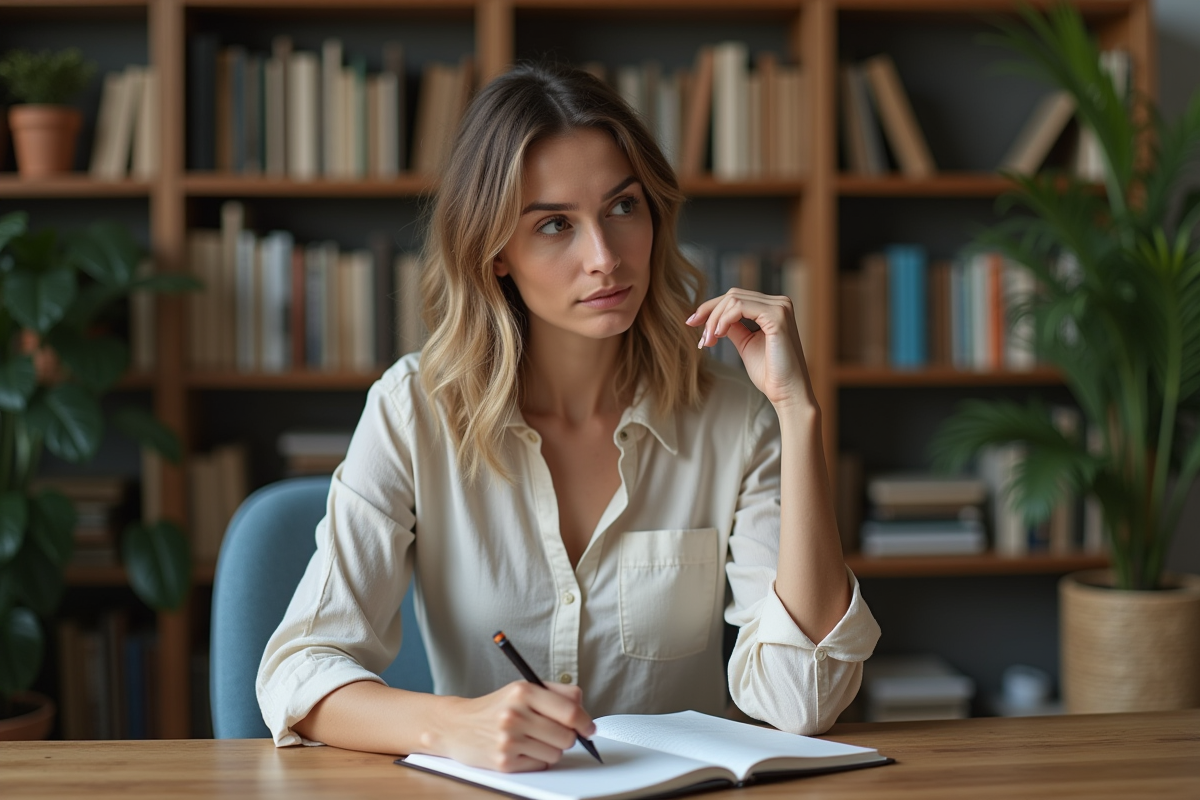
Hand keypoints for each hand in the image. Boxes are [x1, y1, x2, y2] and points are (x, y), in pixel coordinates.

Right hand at [430, 681, 595, 772]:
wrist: (456, 726)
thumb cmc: (495, 707)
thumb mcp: (522, 688)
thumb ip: (556, 693)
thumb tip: (584, 710)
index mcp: (523, 691)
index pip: (570, 710)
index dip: (585, 722)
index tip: (589, 727)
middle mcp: (514, 714)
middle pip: (567, 736)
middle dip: (567, 736)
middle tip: (555, 732)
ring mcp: (508, 740)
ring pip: (556, 753)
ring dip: (551, 748)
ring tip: (533, 738)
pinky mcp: (504, 762)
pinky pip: (540, 765)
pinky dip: (536, 759)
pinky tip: (521, 749)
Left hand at [687, 289, 817, 410]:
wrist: (786, 393)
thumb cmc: (769, 374)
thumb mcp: (746, 344)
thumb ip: (734, 327)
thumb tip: (715, 318)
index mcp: (773, 308)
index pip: (736, 297)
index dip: (710, 308)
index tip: (692, 323)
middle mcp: (779, 303)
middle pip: (732, 295)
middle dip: (709, 314)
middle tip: (701, 339)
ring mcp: (780, 308)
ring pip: (733, 299)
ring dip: (714, 320)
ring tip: (709, 341)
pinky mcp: (777, 317)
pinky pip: (739, 307)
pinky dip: (724, 320)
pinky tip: (718, 335)